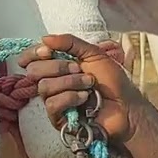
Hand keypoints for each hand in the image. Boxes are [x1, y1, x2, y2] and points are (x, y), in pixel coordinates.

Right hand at [16, 34, 149, 146]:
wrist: (125, 106)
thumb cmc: (112, 81)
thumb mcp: (93, 54)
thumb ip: (69, 42)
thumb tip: (45, 38)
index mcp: (57, 65)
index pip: (31, 58)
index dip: (34, 53)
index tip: (48, 51)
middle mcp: (52, 82)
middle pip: (34, 71)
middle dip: (58, 67)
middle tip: (79, 69)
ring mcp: (54, 101)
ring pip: (44, 87)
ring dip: (70, 82)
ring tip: (89, 84)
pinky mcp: (58, 118)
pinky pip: (52, 104)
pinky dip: (69, 97)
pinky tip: (84, 98)